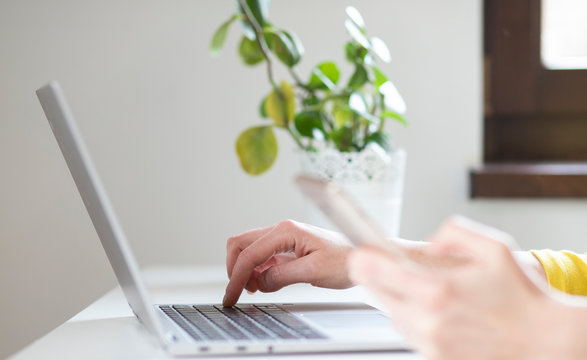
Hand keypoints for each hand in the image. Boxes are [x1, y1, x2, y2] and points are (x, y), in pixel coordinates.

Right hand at [223, 220, 353, 306]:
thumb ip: (283, 275)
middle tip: (234, 293)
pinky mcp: (287, 248)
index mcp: (286, 231)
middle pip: (241, 244)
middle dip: (234, 269)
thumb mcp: (314, 270)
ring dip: (244, 270)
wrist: (362, 254)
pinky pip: (262, 257)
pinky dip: (256, 271)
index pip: (250, 252)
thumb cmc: (345, 258)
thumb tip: (260, 282)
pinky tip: (261, 285)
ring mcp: (283, 238)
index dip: (237, 276)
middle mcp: (282, 230)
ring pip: (249, 250)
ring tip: (251, 291)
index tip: (231, 295)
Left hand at [349, 216, 582, 359]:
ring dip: (402, 300)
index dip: (364, 257)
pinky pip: (410, 333)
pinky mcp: (435, 359)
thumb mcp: (494, 248)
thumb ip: (453, 233)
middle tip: (404, 270)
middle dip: (385, 278)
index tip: (365, 251)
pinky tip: (445, 314)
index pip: (369, 271)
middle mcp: (426, 321)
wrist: (546, 345)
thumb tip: (429, 243)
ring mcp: (429, 344)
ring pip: (392, 314)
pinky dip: (417, 321)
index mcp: (435, 290)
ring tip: (437, 294)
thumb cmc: (524, 299)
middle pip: (375, 293)